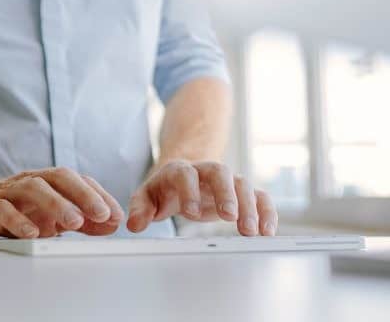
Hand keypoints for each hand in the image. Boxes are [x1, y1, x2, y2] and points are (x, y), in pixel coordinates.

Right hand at [0, 167, 124, 239]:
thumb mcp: (50, 217)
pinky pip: (2, 209)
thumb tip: (111, 224)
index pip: (77, 181)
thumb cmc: (13, 209)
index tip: (115, 215)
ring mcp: (7, 192)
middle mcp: (29, 181)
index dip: (98, 195)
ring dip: (56, 204)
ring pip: (33, 189)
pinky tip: (32, 233)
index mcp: (47, 182)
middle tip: (101, 214)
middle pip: (58, 178)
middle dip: (82, 194)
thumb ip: (81, 220)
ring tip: (74, 222)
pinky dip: (18, 219)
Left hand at [126, 160, 277, 235]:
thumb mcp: (146, 197)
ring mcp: (226, 180)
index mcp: (179, 170)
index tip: (191, 213)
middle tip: (229, 217)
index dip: (189, 191)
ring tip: (251, 232)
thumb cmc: (163, 189)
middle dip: (226, 194)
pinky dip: (266, 211)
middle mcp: (205, 171)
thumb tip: (134, 225)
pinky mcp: (240, 193)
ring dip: (249, 206)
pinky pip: (259, 196)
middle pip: (220, 172)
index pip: (185, 174)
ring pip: (243, 184)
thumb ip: (139, 209)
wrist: (182, 176)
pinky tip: (268, 232)